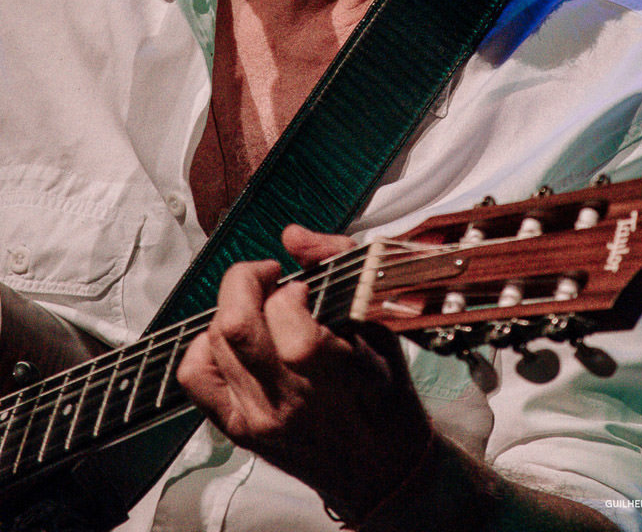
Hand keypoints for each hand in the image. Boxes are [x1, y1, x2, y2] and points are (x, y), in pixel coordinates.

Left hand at [176, 226, 431, 522]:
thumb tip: (293, 236)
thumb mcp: (381, 324)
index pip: (288, 317)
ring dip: (232, 309)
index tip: (304, 288)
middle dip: (246, 281)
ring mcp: (258, 418)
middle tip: (269, 277)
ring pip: (214, 344)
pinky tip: (233, 340)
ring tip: (259, 309)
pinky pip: (196, 377)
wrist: (379, 468)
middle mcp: (289, 401)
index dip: (290, 289)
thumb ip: (340, 264)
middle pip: (235, 326)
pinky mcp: (237, 429)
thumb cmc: (384, 392)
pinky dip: (205, 346)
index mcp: (336, 375)